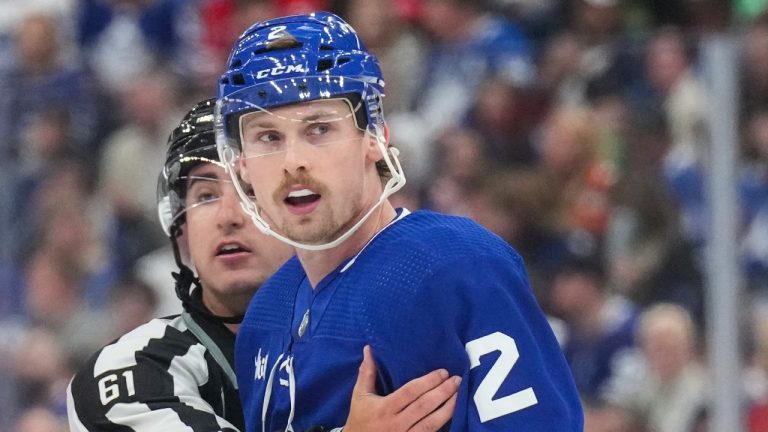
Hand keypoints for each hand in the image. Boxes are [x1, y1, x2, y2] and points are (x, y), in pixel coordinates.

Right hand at [343, 345, 460, 431]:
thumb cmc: (359, 419)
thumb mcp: (359, 396)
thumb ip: (367, 373)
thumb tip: (369, 349)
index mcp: (385, 408)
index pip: (410, 392)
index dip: (428, 382)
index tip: (443, 372)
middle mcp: (396, 424)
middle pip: (424, 406)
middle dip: (443, 392)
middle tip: (457, 380)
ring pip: (431, 424)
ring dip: (448, 409)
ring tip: (459, 395)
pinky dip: (442, 425)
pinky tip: (452, 415)